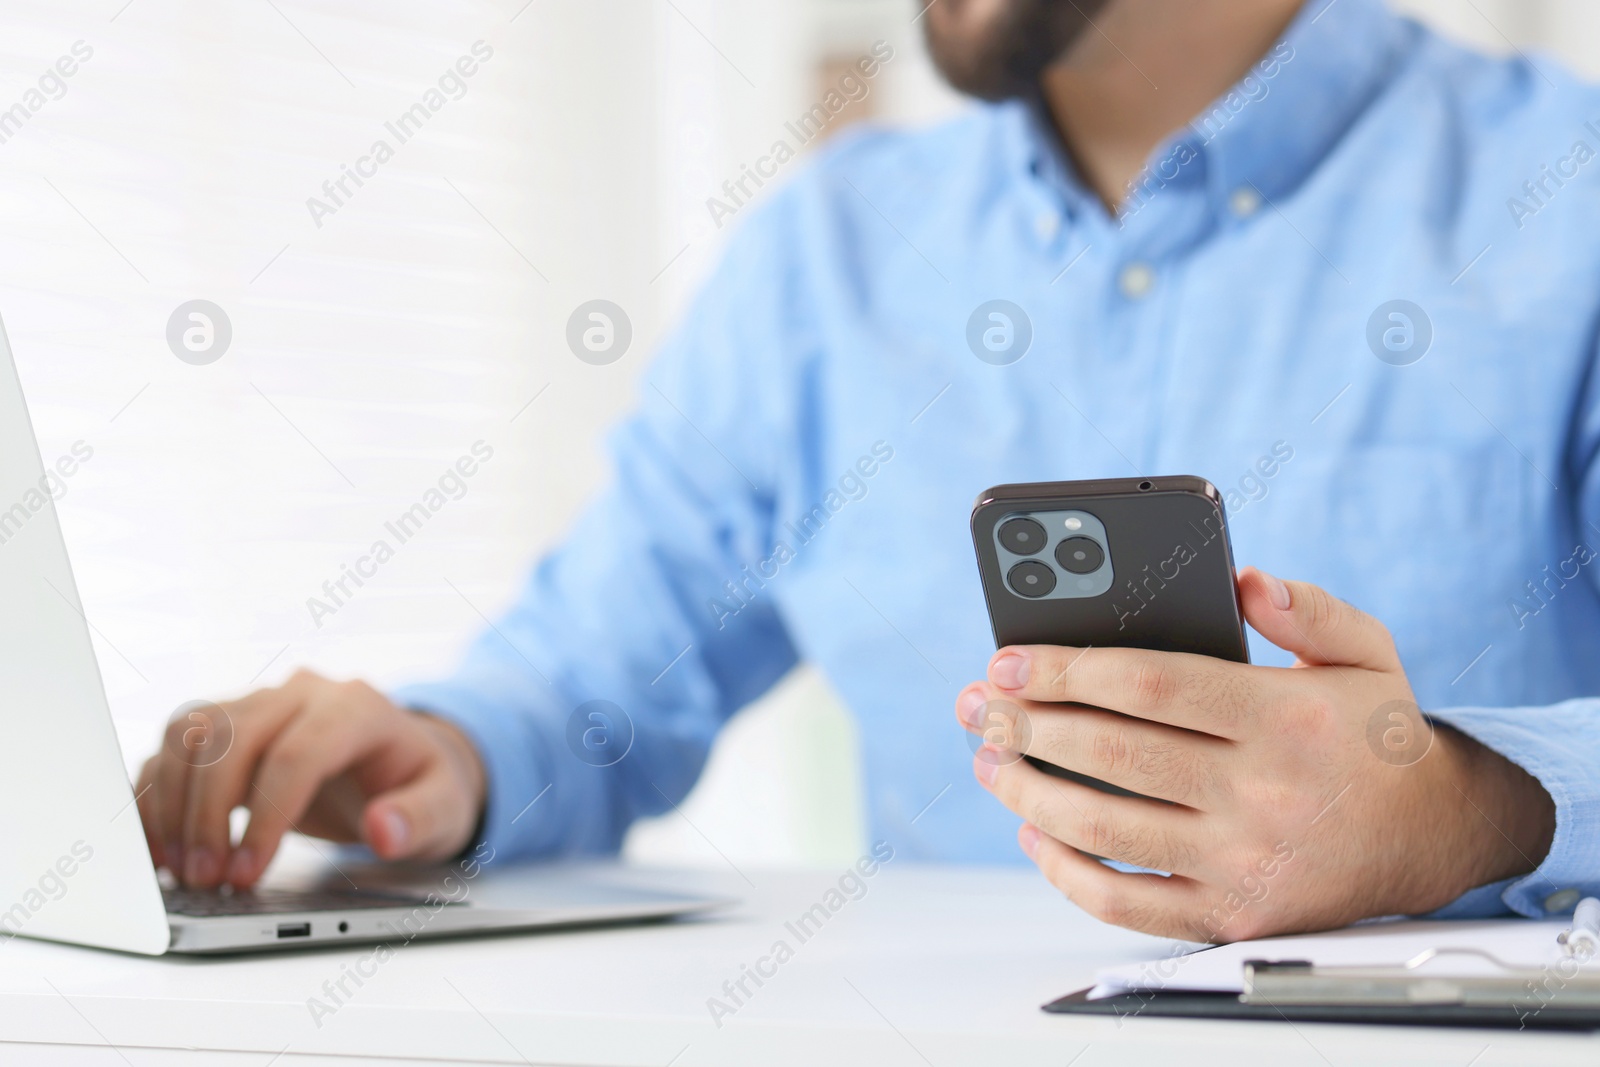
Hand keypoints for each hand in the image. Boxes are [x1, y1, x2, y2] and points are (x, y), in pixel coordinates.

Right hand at [136, 669, 485, 888]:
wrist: (405, 763)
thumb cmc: (423, 785)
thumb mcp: (445, 807)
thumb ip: (420, 819)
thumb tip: (385, 831)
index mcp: (357, 707)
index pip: (297, 752)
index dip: (266, 815)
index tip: (247, 872)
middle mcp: (303, 694)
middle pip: (232, 737)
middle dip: (208, 814)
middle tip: (206, 879)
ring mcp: (261, 703)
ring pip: (191, 732)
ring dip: (174, 802)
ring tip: (182, 869)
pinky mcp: (230, 724)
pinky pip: (176, 745)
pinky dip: (159, 793)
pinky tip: (162, 847)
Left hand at [955, 567, 1555, 941]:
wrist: (1433, 839)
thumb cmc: (1376, 734)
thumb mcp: (1366, 653)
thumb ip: (1307, 608)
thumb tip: (1242, 578)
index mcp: (1285, 717)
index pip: (1151, 686)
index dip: (1067, 669)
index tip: (1009, 658)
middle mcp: (1264, 793)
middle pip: (1114, 755)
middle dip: (1029, 725)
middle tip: (979, 706)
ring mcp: (1245, 861)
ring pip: (1107, 829)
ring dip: (1030, 793)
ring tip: (988, 762)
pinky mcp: (1232, 914)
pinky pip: (1128, 904)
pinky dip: (1068, 873)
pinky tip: (1036, 833)